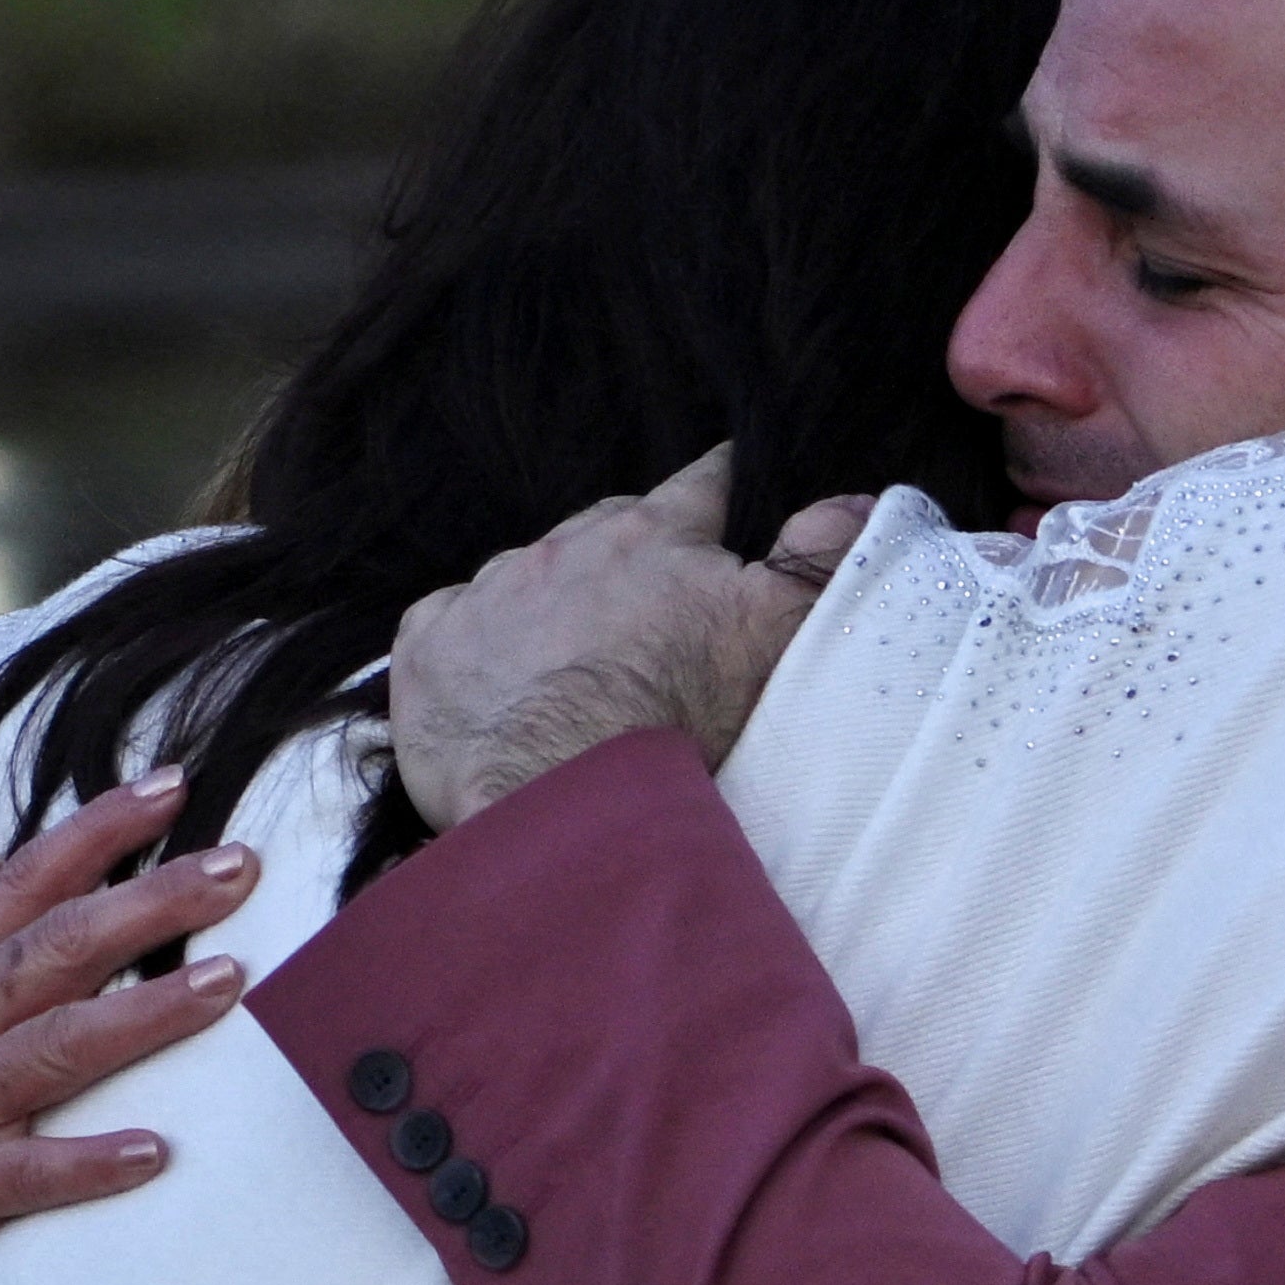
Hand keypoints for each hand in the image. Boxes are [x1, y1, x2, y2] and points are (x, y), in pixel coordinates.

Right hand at [0, 773, 258, 1284]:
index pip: (23, 884)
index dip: (97, 830)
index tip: (173, 783)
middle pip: (57, 945)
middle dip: (151, 897)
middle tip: (240, 862)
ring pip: (58, 1043)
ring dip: (149, 1010)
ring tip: (232, 980)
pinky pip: (28, 1173)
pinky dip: (90, 1161)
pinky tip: (157, 1152)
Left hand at [388, 449, 875, 828]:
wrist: (563, 801)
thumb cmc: (679, 724)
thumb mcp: (775, 640)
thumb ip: (817, 567)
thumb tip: (855, 502)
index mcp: (651, 536)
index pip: (702, 484)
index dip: (723, 489)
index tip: (731, 495)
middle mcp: (561, 548)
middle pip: (607, 531)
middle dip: (629, 562)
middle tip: (651, 623)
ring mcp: (487, 596)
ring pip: (524, 581)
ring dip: (548, 610)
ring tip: (571, 674)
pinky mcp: (428, 651)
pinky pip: (447, 627)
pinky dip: (470, 648)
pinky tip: (496, 688)